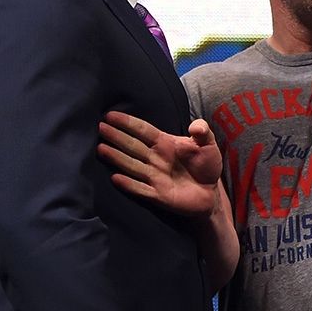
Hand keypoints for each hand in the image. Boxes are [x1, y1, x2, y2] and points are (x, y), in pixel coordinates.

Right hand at [96, 111, 222, 216]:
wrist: (211, 193)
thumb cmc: (206, 165)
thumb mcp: (209, 144)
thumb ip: (202, 132)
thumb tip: (195, 126)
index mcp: (165, 143)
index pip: (143, 130)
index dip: (128, 122)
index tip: (110, 115)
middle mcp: (156, 158)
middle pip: (133, 146)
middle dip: (117, 137)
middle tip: (100, 127)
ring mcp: (155, 176)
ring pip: (132, 165)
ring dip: (117, 158)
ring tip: (101, 149)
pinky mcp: (158, 195)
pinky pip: (140, 189)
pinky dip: (129, 184)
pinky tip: (115, 178)